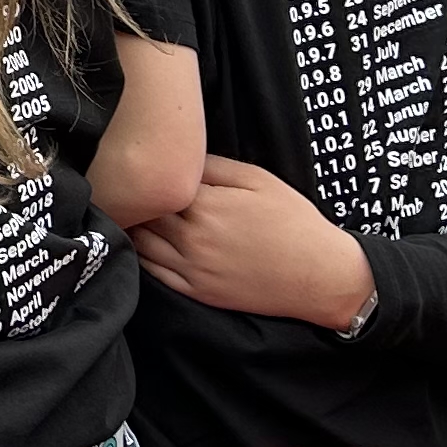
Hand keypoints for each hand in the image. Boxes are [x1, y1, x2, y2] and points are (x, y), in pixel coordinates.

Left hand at [123, 156, 378, 329]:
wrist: (320, 275)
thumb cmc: (294, 222)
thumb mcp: (259, 179)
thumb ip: (215, 166)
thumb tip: (182, 155)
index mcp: (207, 205)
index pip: (156, 182)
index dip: (147, 171)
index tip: (139, 161)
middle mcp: (193, 237)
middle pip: (143, 212)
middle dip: (134, 196)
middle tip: (126, 183)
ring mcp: (192, 267)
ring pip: (140, 242)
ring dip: (131, 225)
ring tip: (129, 209)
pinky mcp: (196, 291)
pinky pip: (152, 272)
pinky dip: (139, 254)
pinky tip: (137, 241)